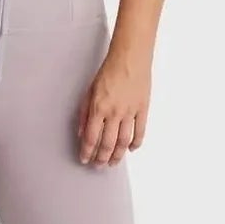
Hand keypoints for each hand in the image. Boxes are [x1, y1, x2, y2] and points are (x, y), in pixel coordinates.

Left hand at [75, 48, 150, 165]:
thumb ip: (85, 113)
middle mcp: (114, 113)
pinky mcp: (142, 109)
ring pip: (124, 142)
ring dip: (117, 155)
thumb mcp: (89, 91)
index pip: (91, 138)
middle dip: (101, 158)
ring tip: (113, 162)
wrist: (130, 58)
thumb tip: (82, 133)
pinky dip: (136, 143)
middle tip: (99, 165)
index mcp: (98, 108)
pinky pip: (140, 131)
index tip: (85, 159)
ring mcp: (130, 112)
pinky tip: (131, 149)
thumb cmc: (109, 71)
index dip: (87, 152)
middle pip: (107, 144)